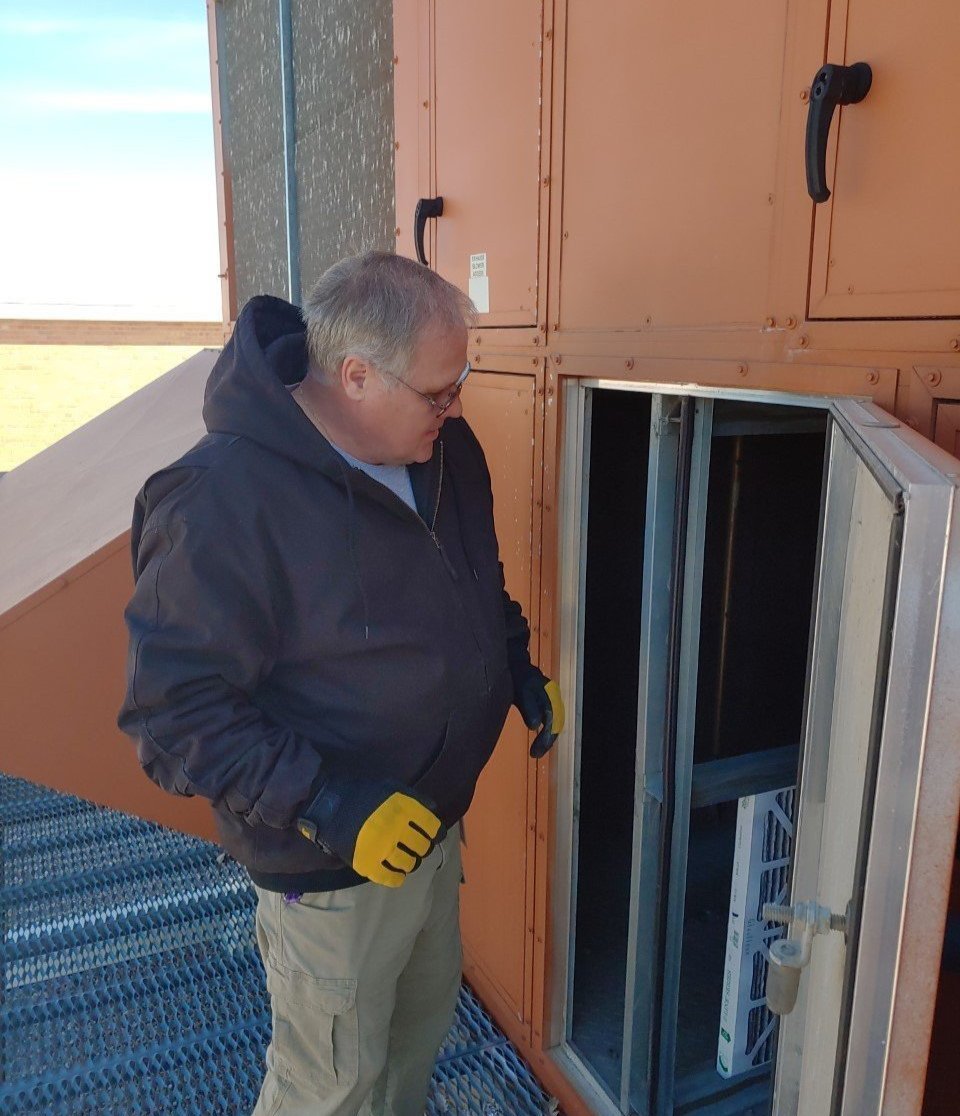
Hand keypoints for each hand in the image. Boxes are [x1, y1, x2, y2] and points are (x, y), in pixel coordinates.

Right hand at [296, 773, 443, 887]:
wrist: (330, 805)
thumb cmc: (362, 793)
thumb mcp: (391, 787)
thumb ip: (415, 798)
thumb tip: (434, 811)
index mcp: (404, 809)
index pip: (432, 828)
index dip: (436, 834)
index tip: (432, 836)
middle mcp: (396, 830)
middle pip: (422, 847)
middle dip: (422, 848)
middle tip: (416, 847)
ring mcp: (381, 848)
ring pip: (409, 863)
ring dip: (411, 862)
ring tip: (405, 858)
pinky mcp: (367, 863)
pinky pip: (390, 878)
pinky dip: (397, 877)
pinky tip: (396, 873)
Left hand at [515, 668, 565, 757]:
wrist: (514, 662)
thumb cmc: (516, 676)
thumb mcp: (521, 690)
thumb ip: (528, 707)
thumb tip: (535, 726)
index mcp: (550, 694)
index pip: (552, 720)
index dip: (545, 738)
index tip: (535, 752)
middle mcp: (553, 696)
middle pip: (556, 723)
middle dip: (547, 740)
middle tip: (536, 754)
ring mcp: (551, 697)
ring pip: (554, 721)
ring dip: (547, 737)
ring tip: (538, 751)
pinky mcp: (545, 700)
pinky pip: (550, 718)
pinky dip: (546, 730)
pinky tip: (539, 738)